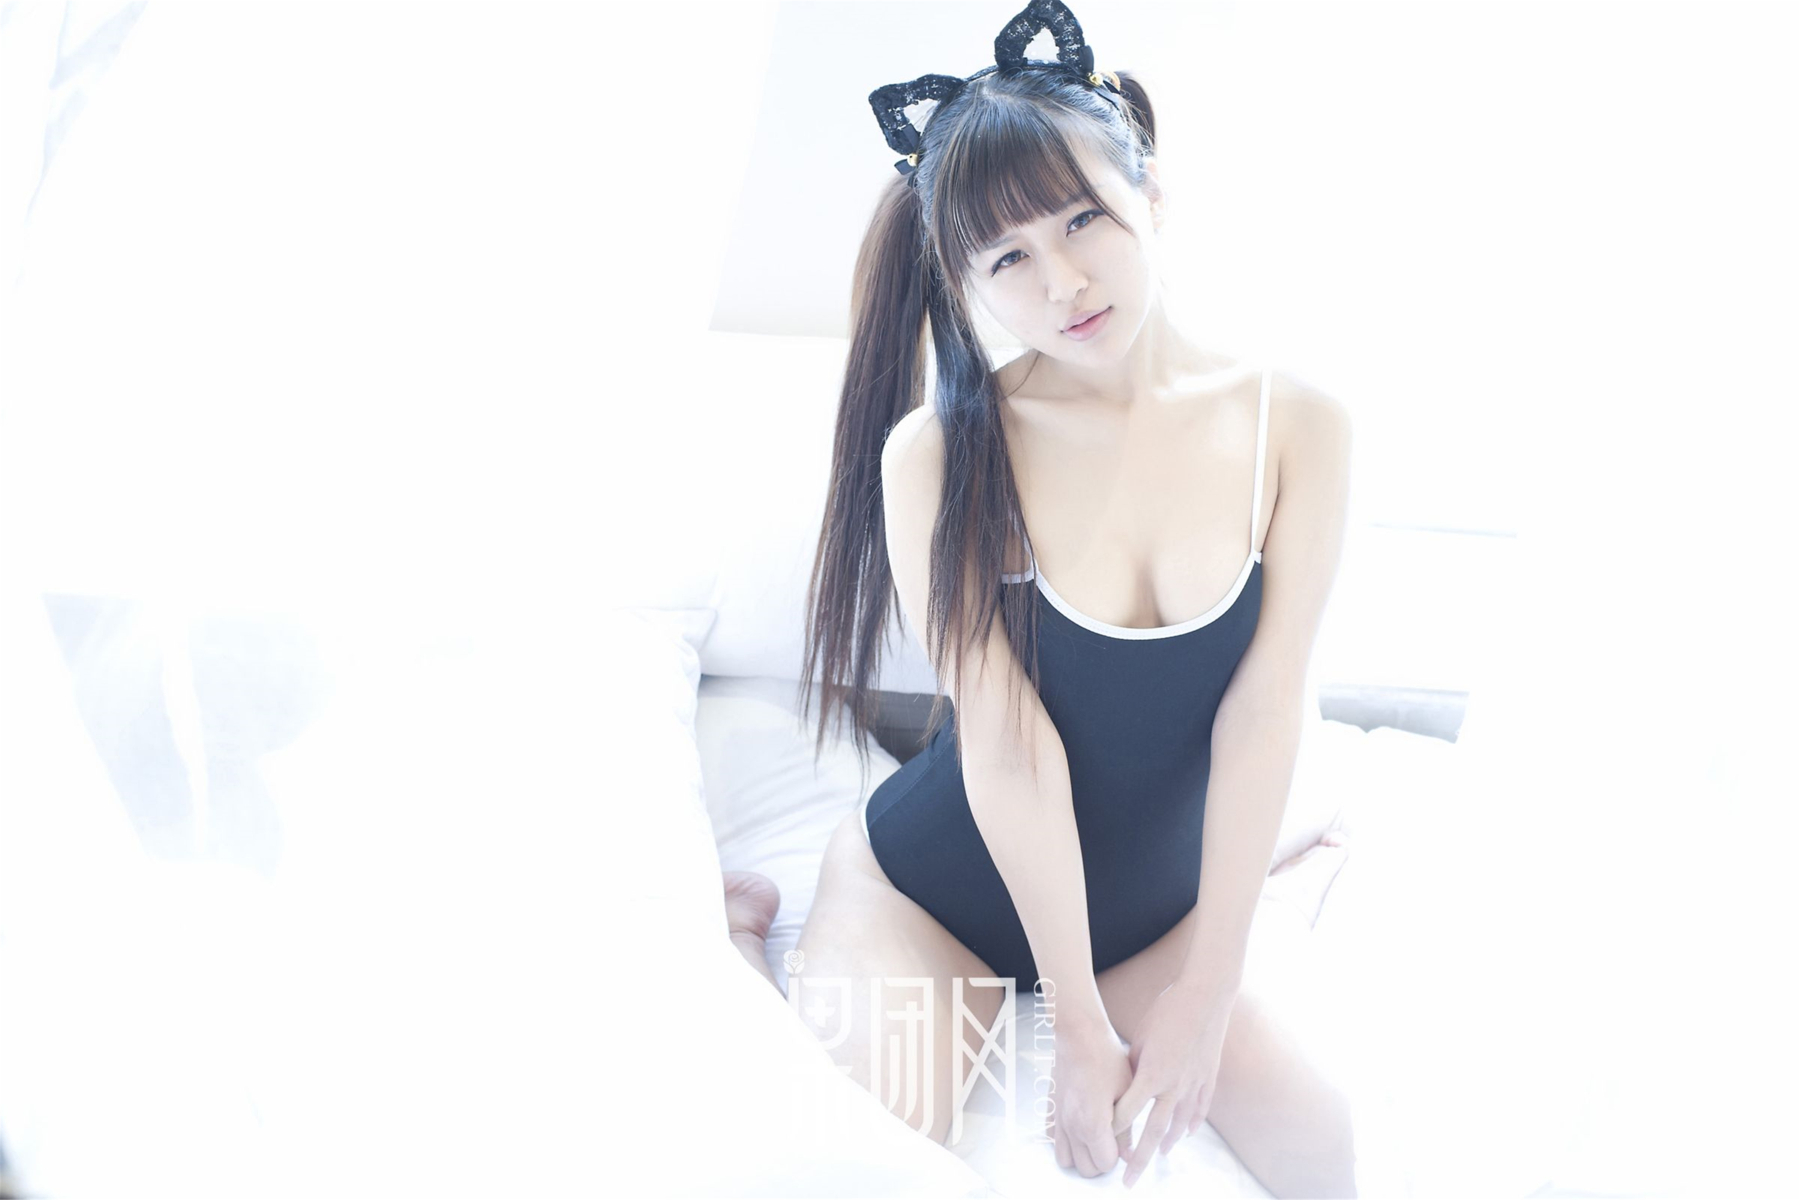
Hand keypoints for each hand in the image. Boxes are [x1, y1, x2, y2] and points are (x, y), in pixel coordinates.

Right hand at [1045, 1017, 1132, 1178]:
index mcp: (1093, 1125)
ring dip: (1081, 1156)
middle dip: (1101, 1161)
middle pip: (1086, 1169)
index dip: (1117, 1157)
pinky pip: (1052, 1140)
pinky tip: (1078, 1128)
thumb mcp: (1127, 1093)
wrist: (1079, 1034)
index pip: (1106, 1164)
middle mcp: (1071, 1127)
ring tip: (1094, 1139)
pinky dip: (1065, 1142)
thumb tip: (1128, 1154)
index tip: (1122, 1142)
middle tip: (1111, 1142)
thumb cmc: (1107, 1059)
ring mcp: (1058, 1119)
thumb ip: (1127, 1129)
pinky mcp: (1051, 1109)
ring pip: (1066, 1160)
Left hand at [1110, 979, 1231, 1186]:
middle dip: (1138, 1159)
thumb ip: (1135, 1067)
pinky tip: (1186, 1133)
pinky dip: (1192, 1123)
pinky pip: (1199, 1108)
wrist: (1206, 996)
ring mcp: (1194, 1084)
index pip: (1127, 1113)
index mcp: (1151, 1075)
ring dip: (1166, 1143)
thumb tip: (1127, 1085)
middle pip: (1153, 1132)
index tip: (1103, 1141)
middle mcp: (1173, 1086)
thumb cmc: (1167, 1011)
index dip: (1113, 1129)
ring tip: (1158, 1157)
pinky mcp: (1209, 1077)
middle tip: (1128, 1182)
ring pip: (1179, 1125)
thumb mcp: (1142, 1038)